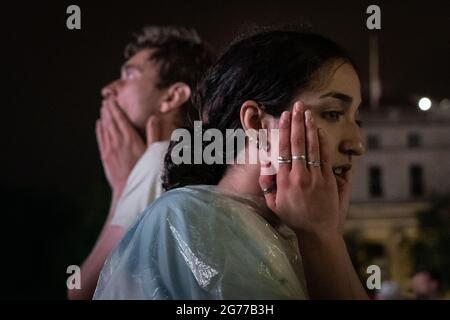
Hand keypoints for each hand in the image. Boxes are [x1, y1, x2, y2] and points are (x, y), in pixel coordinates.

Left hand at [95, 101, 160, 193]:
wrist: (128, 187)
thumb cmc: (143, 170)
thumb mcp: (153, 152)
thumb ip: (153, 134)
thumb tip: (154, 118)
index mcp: (131, 139)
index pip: (121, 119)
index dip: (116, 108)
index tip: (113, 100)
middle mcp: (118, 141)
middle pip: (111, 121)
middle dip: (108, 109)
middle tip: (106, 100)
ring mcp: (110, 148)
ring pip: (105, 128)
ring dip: (103, 116)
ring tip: (103, 108)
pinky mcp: (105, 155)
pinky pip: (101, 138)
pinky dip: (99, 129)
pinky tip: (99, 123)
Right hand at [259, 101, 339, 237]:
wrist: (316, 231)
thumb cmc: (293, 218)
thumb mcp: (274, 204)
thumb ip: (268, 184)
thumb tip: (265, 164)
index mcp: (284, 181)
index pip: (283, 150)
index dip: (284, 131)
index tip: (284, 117)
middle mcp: (299, 176)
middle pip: (297, 144)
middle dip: (296, 123)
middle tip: (296, 106)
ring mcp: (315, 177)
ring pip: (312, 147)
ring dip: (309, 128)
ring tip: (307, 113)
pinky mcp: (328, 180)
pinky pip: (325, 157)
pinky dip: (322, 142)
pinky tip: (319, 131)